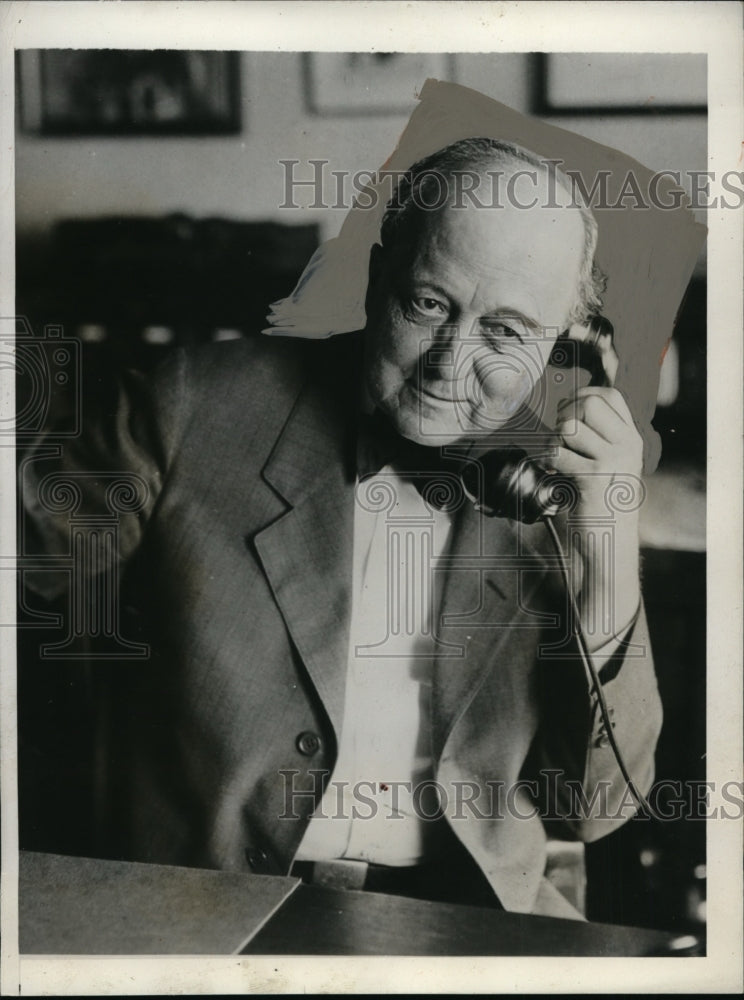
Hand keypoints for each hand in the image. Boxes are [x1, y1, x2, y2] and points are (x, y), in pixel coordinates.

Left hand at [552, 386, 643, 651]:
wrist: (611, 542)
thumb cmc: (603, 502)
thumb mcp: (609, 462)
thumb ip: (597, 435)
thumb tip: (566, 404)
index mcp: (632, 437)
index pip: (609, 394)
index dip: (583, 395)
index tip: (569, 411)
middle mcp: (627, 445)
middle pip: (588, 404)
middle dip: (564, 416)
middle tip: (559, 438)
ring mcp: (612, 460)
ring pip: (570, 426)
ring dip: (554, 440)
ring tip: (558, 458)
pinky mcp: (593, 478)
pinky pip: (559, 454)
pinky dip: (549, 462)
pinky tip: (555, 474)